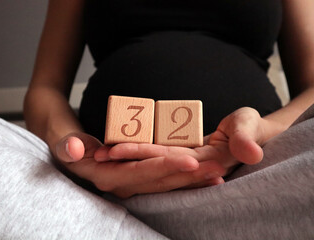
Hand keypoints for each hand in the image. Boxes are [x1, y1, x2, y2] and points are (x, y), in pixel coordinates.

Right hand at [54, 132, 223, 197]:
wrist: (67, 145)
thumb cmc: (65, 139)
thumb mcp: (62, 138)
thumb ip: (67, 144)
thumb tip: (75, 150)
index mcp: (104, 174)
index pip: (138, 172)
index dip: (163, 168)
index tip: (191, 162)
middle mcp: (119, 183)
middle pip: (157, 182)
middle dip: (186, 177)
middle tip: (216, 169)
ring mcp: (129, 182)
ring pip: (163, 183)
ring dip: (189, 180)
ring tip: (216, 174)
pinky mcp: (136, 177)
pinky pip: (162, 179)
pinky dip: (182, 178)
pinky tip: (202, 175)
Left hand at [98, 107, 265, 181]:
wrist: (252, 135)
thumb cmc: (252, 128)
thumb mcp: (251, 127)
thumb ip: (247, 138)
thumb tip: (250, 153)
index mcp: (205, 165)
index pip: (167, 161)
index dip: (141, 155)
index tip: (116, 149)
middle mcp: (190, 171)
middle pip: (153, 168)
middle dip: (125, 161)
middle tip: (99, 152)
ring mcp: (183, 169)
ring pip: (151, 167)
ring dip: (127, 162)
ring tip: (102, 153)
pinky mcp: (180, 162)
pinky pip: (156, 161)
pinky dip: (139, 157)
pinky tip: (120, 153)